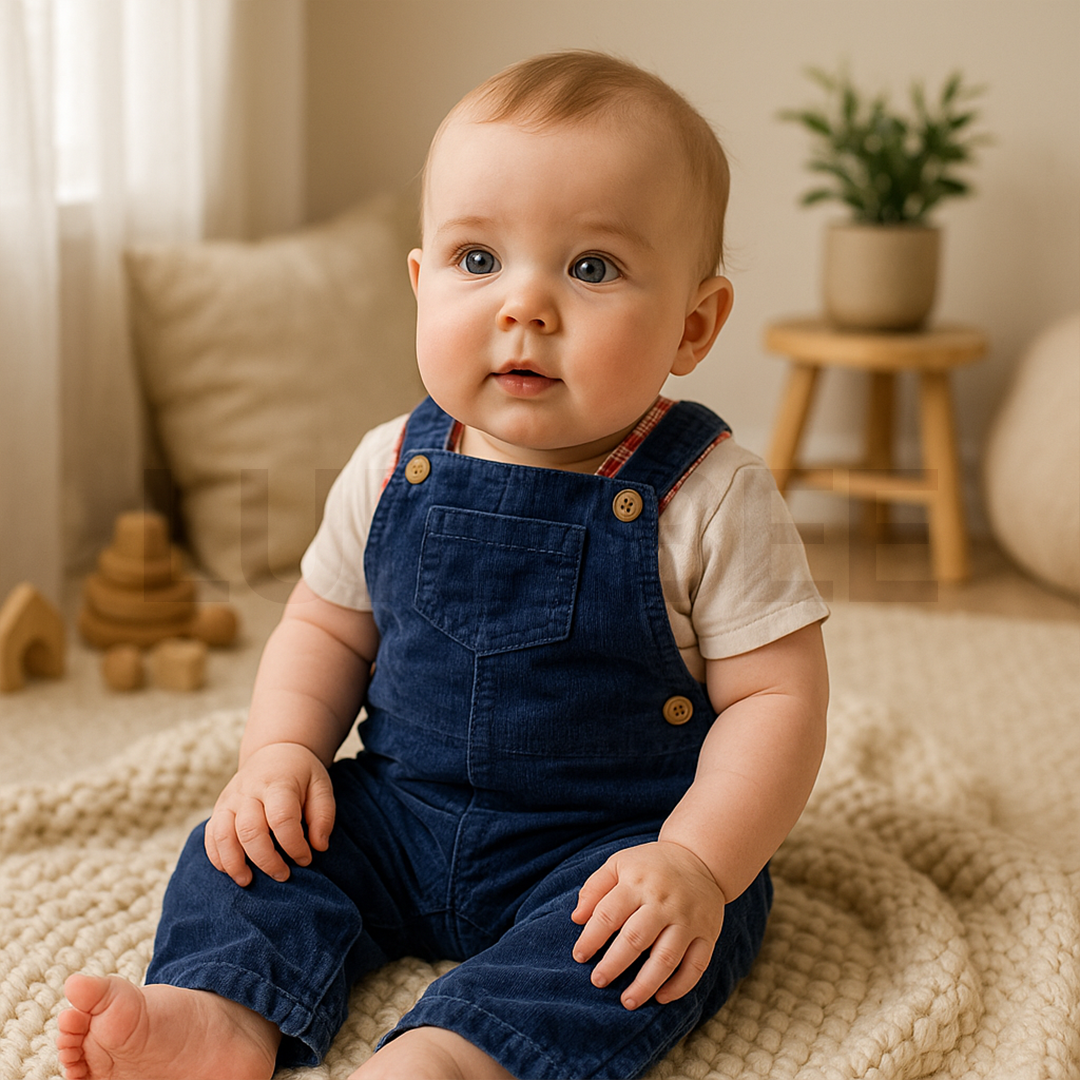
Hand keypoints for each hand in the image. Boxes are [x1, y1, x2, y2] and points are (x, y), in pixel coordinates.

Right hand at [204, 742, 335, 885]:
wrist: (273, 752)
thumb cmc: (301, 775)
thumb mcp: (321, 786)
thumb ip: (323, 815)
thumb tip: (319, 847)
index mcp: (278, 783)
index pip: (282, 818)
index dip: (294, 845)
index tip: (306, 859)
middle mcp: (249, 791)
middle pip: (250, 830)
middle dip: (266, 860)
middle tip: (283, 876)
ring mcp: (230, 799)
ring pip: (223, 835)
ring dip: (234, 863)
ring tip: (248, 881)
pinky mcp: (219, 809)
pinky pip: (210, 836)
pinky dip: (217, 857)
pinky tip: (231, 871)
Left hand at [570, 841, 725, 1009]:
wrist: (699, 858)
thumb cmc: (649, 866)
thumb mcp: (619, 864)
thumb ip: (595, 888)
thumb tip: (576, 918)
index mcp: (637, 882)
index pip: (609, 914)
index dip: (591, 938)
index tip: (579, 956)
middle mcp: (663, 901)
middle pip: (636, 938)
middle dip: (614, 964)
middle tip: (598, 981)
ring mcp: (688, 919)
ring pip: (666, 957)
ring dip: (645, 984)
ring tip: (627, 1001)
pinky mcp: (707, 933)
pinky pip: (696, 965)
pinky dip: (679, 986)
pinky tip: (661, 997)